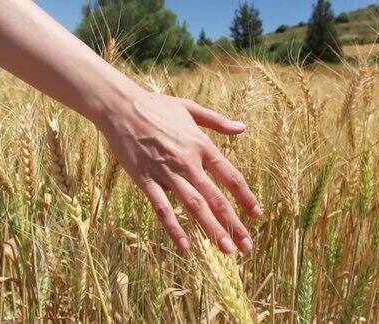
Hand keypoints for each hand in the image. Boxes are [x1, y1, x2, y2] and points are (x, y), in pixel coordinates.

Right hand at [96, 89, 261, 253]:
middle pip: (216, 198)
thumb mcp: (190, 108)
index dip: (246, 197)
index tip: (257, 214)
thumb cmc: (156, 106)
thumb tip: (242, 128)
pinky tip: (185, 246)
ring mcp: (167, 173)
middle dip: (233, 223)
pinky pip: (162, 209)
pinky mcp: (146, 181)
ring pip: (194, 206)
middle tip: (247, 246)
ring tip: (226, 250)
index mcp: (201, 145)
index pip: (230, 176)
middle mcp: (188, 162)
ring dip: (212, 229)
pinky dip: (174, 228)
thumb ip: (217, 121)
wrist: (120, 107)